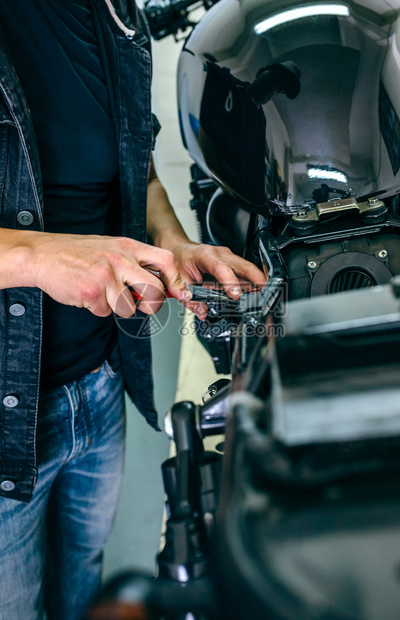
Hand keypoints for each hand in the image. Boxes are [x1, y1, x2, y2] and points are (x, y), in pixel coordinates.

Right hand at [29, 232, 190, 316]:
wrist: (42, 254)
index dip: (176, 280)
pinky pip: (105, 312)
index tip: (179, 293)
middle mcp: (121, 259)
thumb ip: (134, 262)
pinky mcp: (92, 292)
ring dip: (117, 307)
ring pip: (129, 308)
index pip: (166, 261)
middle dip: (152, 305)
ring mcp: (107, 276)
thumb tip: (158, 284)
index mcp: (128, 246)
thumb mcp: (110, 247)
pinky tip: (87, 293)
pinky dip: (96, 308)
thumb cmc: (76, 252)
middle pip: (155, 290)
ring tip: (103, 294)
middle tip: (142, 305)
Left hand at [169, 240, 266, 318]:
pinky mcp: (233, 262)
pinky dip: (253, 282)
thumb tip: (202, 311)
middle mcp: (220, 254)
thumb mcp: (177, 280)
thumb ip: (188, 298)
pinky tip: (257, 293)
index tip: (236, 296)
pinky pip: (246, 271)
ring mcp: (229, 257)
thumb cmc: (179, 261)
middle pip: (244, 265)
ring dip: (257, 282)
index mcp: (205, 255)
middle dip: (256, 279)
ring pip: (248, 268)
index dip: (231, 282)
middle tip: (265, 295)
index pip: (221, 268)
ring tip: (264, 297)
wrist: (179, 248)